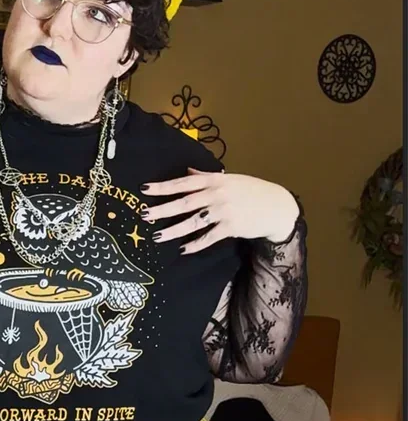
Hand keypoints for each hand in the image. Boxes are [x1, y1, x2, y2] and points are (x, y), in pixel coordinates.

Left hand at [141, 168, 299, 253]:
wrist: (277, 206)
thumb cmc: (251, 190)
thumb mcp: (229, 179)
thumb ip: (206, 176)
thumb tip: (188, 170)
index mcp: (215, 180)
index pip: (184, 182)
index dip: (163, 186)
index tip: (144, 189)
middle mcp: (218, 194)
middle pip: (185, 203)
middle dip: (162, 209)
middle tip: (144, 215)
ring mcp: (224, 211)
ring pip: (193, 222)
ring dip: (174, 230)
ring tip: (157, 236)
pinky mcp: (232, 227)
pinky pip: (209, 237)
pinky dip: (196, 244)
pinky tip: (183, 249)